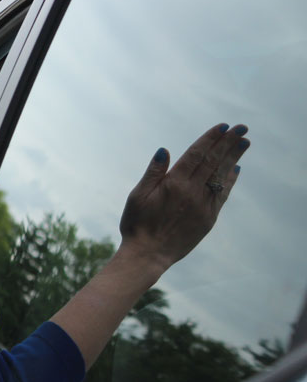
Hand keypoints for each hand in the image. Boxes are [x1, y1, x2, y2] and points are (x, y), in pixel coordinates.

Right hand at [118, 123, 250, 277]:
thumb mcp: (138, 196)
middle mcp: (193, 192)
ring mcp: (203, 206)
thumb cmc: (137, 224)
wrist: (149, 254)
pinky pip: (222, 195)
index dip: (211, 139)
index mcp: (174, 184)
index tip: (223, 127)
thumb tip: (164, 150)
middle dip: (229, 143)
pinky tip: (235, 170)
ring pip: (221, 176)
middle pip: (214, 162)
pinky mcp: (208, 219)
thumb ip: (153, 172)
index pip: (197, 155)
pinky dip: (229, 181)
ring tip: (244, 143)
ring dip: (234, 158)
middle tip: (242, 128)